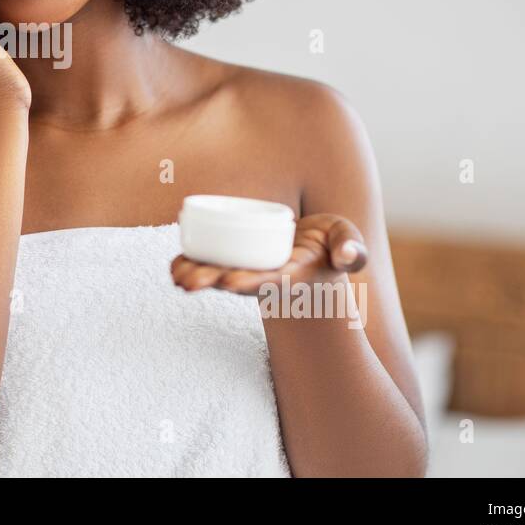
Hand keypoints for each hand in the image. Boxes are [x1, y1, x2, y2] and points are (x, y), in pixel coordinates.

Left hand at [170, 212, 368, 294]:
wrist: (312, 253)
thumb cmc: (329, 246)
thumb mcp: (346, 241)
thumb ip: (352, 249)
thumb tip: (348, 256)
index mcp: (289, 275)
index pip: (268, 280)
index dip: (250, 281)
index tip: (231, 282)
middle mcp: (263, 277)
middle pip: (233, 281)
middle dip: (211, 281)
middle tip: (187, 283)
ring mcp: (245, 271)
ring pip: (216, 276)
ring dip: (194, 276)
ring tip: (175, 275)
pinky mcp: (232, 261)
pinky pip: (207, 265)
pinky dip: (191, 266)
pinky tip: (173, 266)